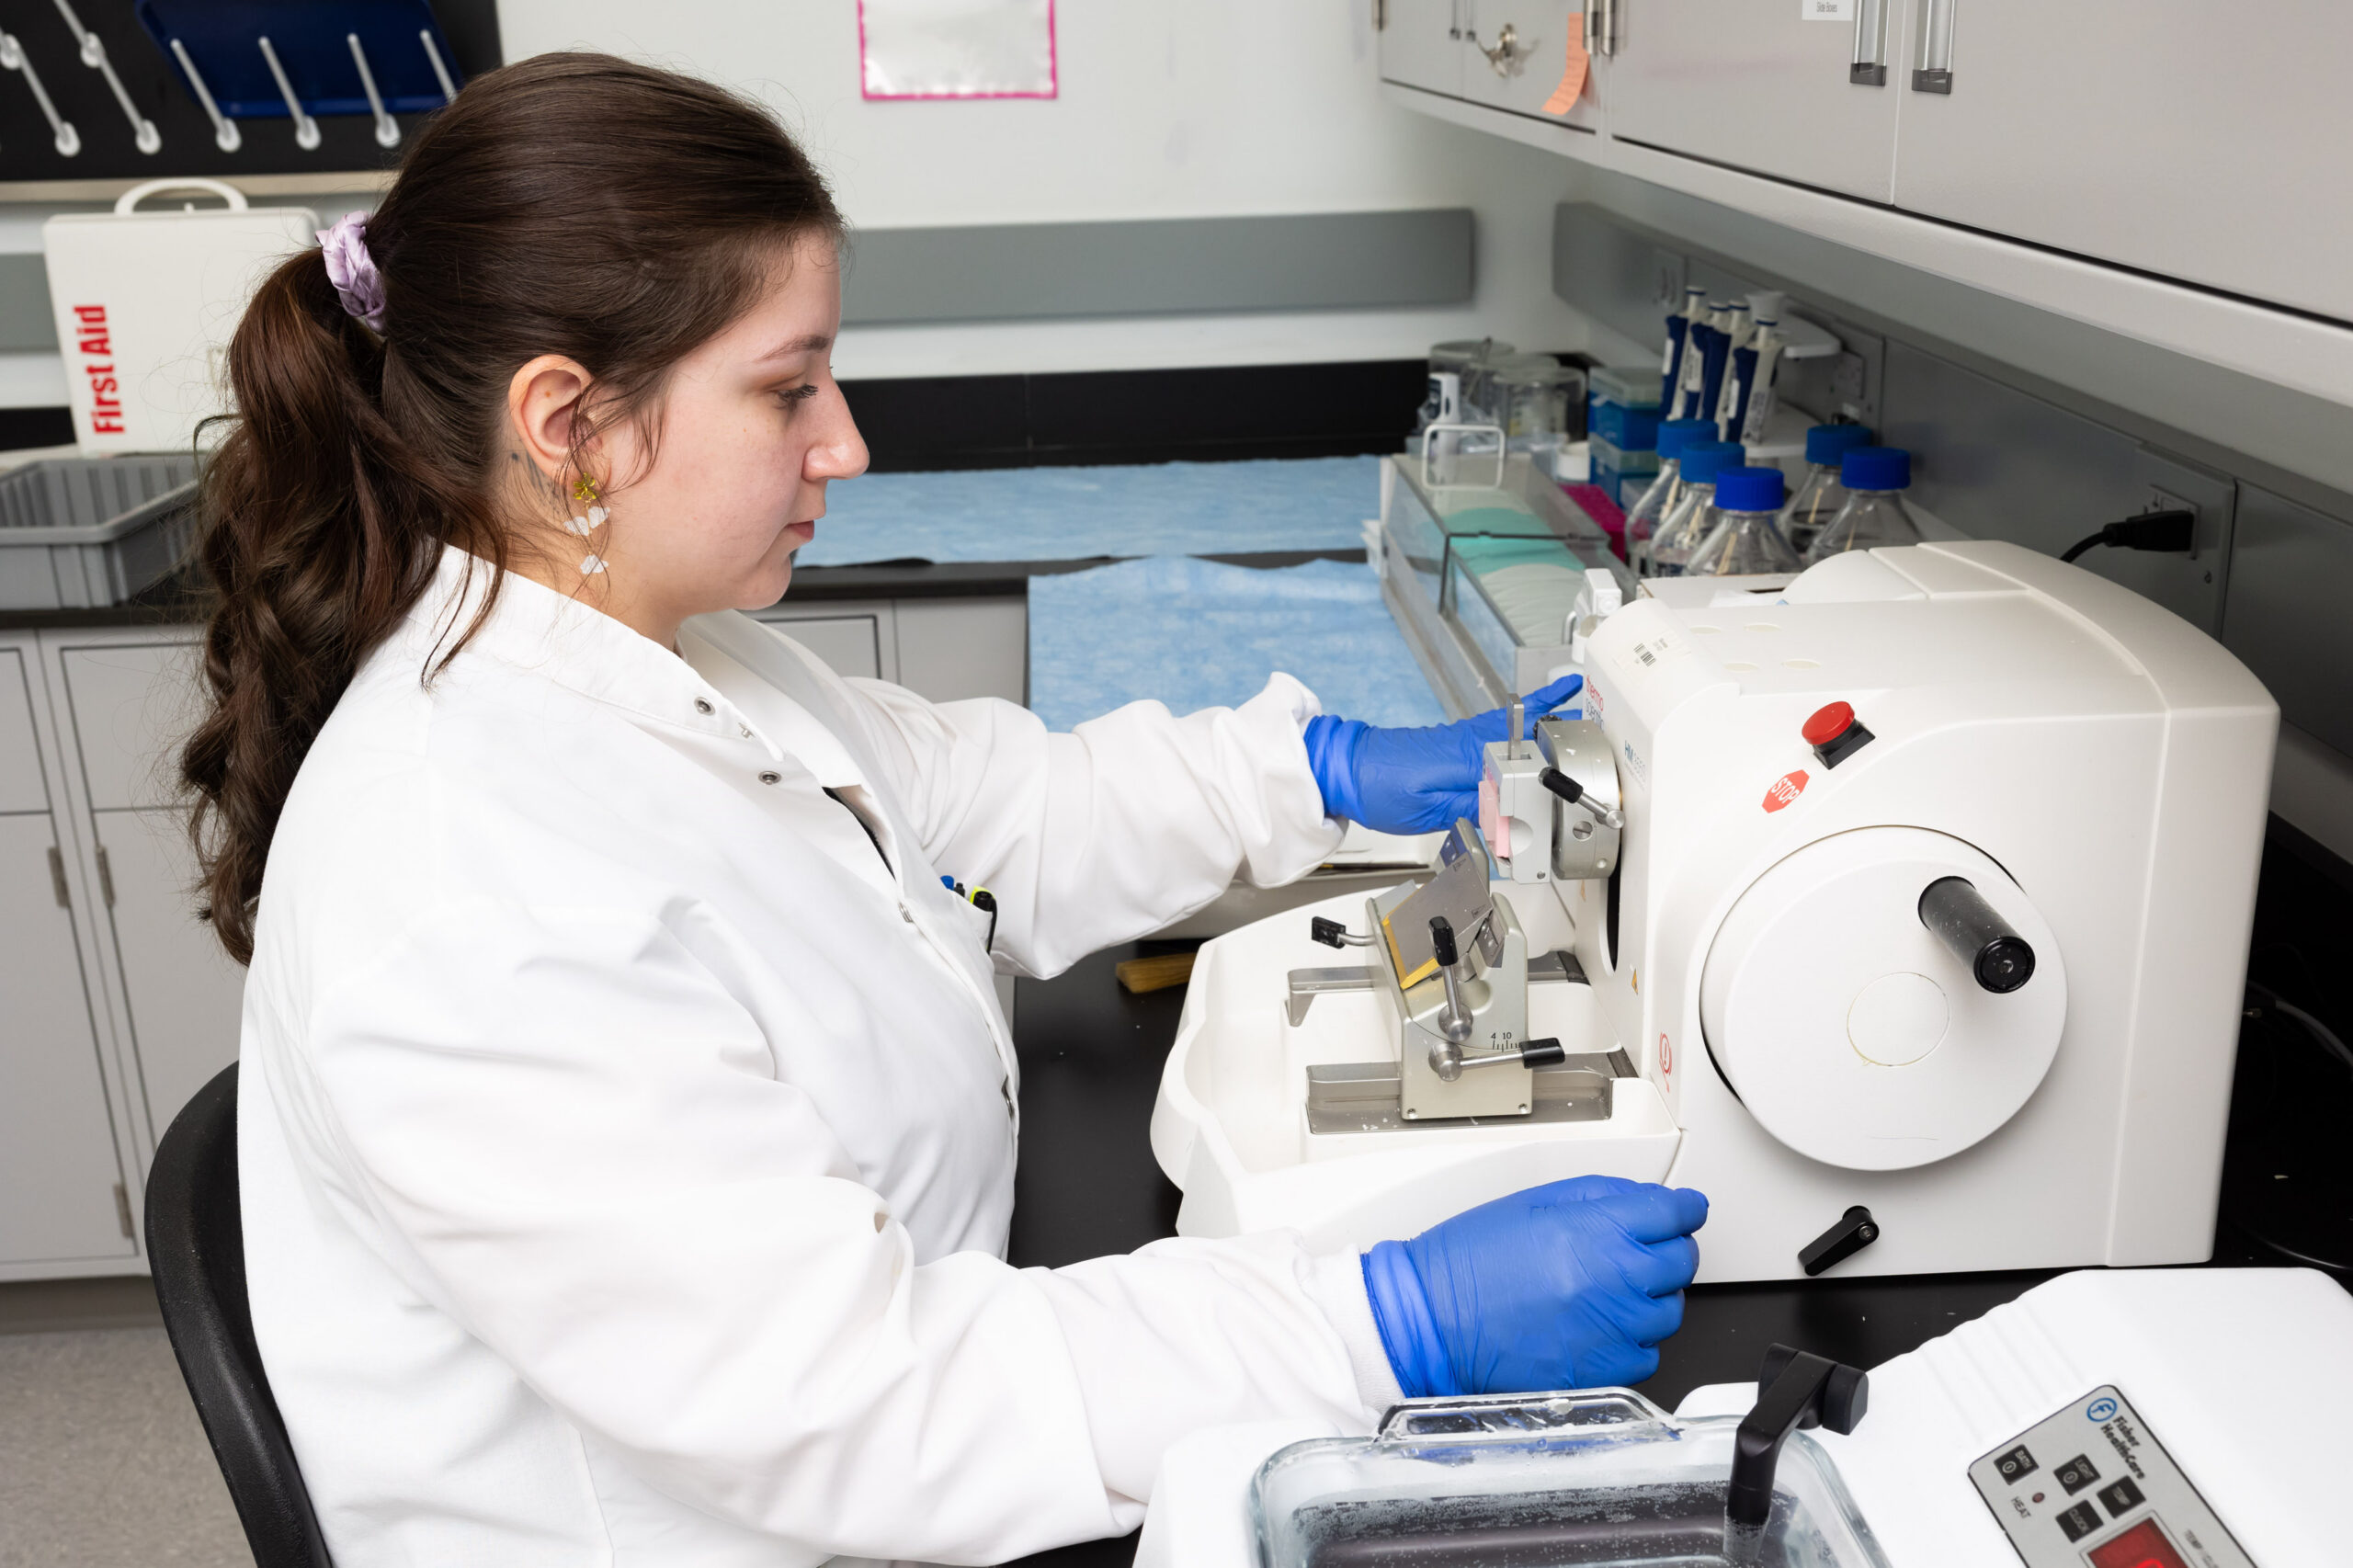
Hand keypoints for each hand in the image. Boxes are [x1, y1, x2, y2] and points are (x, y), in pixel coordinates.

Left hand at [1302, 674, 1583, 834]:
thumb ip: (1476, 809)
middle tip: (1602, 738)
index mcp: (1472, 759)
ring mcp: (1467, 738)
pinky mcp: (1458, 741)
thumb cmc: (1378, 787)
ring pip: (1521, 731)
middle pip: (1532, 741)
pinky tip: (1541, 707)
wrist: (1346, 770)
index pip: (1528, 766)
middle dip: (1567, 740)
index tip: (1583, 779)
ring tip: (1583, 720)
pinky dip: (1527, 715)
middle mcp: (1474, 742)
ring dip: (1552, 725)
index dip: (1557, 775)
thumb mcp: (1430, 810)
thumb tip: (1512, 819)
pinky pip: (1503, 726)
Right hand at [1360, 1175, 1707, 1395]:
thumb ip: (1599, 1196)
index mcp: (1599, 1231)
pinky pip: (1648, 1353)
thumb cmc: (1471, 1262)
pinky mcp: (1605, 1371)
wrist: (1435, 1320)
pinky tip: (1601, 1325)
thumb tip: (1644, 1200)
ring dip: (1652, 1295)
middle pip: (1683, 1260)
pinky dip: (1633, 1339)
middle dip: (1669, 1247)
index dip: (1684, 1207)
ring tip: (1612, 1289)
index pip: (1676, 1213)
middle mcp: (1616, 1280)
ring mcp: (1614, 1330)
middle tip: (1641, 1246)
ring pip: (1670, 1310)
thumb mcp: (1534, 1203)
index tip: (1684, 1209)